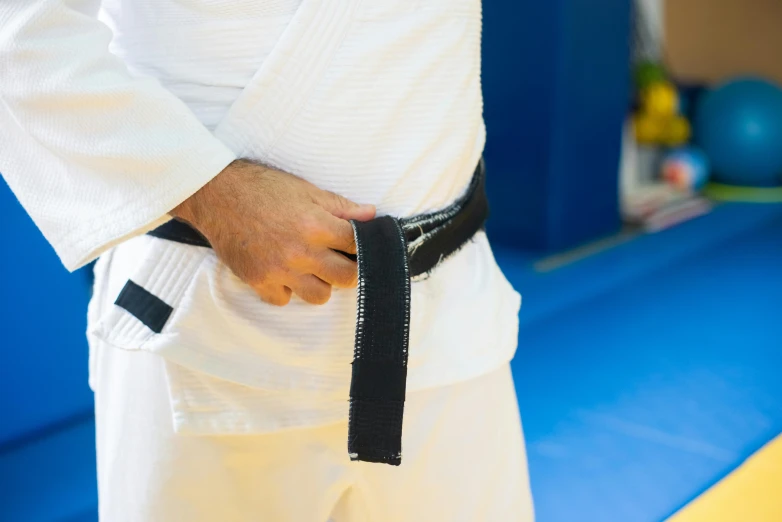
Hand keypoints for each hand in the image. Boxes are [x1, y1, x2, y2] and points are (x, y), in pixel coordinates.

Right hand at [172, 159, 374, 305]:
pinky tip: (282, 272)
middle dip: (348, 269)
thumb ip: (340, 206)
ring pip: (319, 296)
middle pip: (346, 278)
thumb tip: (371, 214)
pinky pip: (284, 299)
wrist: (216, 194)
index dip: (363, 246)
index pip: (358, 246)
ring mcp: (279, 270)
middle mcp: (301, 251)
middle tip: (338, 259)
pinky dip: (286, 289)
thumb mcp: (306, 190)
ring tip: (311, 268)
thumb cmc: (262, 188)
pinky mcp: (259, 281)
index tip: (358, 246)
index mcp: (316, 225)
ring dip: (319, 284)